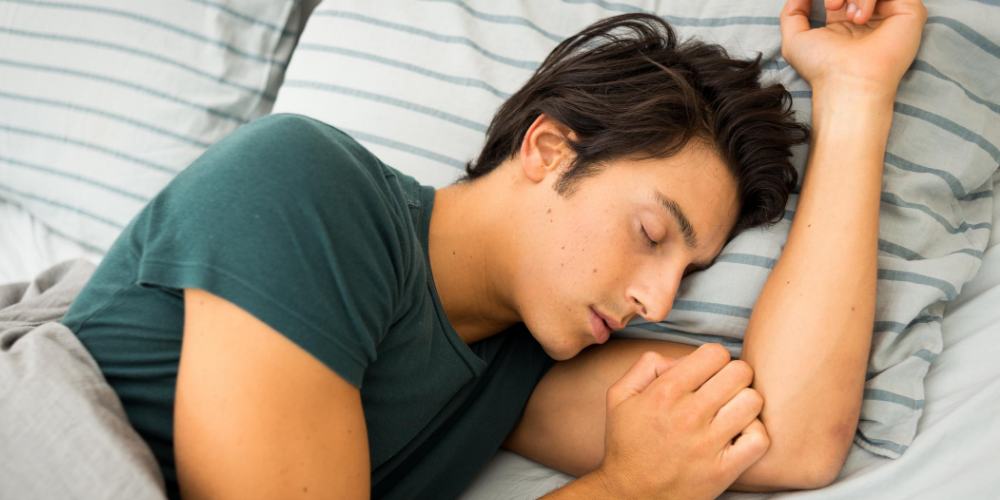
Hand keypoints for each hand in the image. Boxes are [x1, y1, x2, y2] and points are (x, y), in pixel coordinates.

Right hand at [594, 344, 768, 499]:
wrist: (630, 495)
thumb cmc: (626, 443)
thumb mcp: (619, 395)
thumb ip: (647, 365)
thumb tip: (682, 359)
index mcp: (665, 392)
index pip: (715, 353)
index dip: (714, 359)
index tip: (708, 373)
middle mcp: (689, 414)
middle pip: (740, 372)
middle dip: (733, 376)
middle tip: (722, 391)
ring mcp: (708, 444)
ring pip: (753, 401)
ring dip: (745, 403)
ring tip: (731, 412)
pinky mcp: (723, 470)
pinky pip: (760, 438)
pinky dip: (754, 433)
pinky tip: (738, 434)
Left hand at [780, 0, 926, 96]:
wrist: (847, 80)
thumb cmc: (822, 67)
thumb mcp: (794, 38)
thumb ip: (793, 11)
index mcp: (845, 18)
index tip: (826, 6)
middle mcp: (869, 14)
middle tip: (832, 6)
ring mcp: (890, 12)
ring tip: (848, 16)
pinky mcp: (909, 11)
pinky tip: (861, 18)